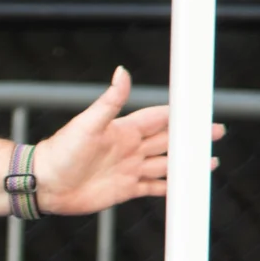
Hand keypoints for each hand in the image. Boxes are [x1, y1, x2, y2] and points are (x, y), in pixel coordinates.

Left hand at [33, 66, 224, 214]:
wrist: (43, 183)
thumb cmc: (60, 152)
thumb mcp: (87, 124)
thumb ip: (109, 101)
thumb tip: (122, 71)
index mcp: (122, 130)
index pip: (158, 119)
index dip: (179, 115)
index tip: (200, 110)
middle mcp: (128, 149)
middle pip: (168, 141)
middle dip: (191, 137)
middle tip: (216, 132)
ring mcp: (128, 169)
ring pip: (165, 165)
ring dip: (186, 163)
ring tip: (209, 161)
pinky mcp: (124, 189)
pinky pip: (154, 189)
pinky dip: (172, 188)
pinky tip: (185, 187)